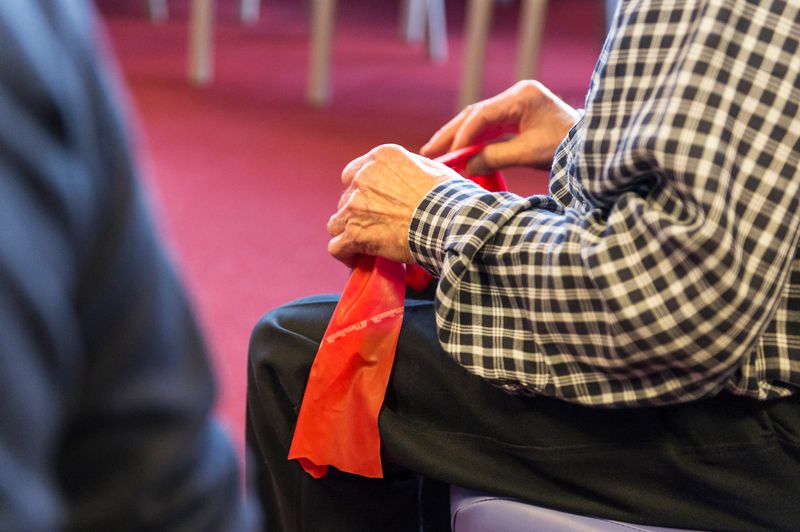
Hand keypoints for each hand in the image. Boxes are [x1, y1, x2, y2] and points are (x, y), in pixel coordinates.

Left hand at [327, 144, 458, 266]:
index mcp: (379, 158)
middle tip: (374, 226)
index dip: (361, 191)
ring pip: (337, 222)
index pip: (354, 173)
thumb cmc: (449, 198)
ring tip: (362, 245)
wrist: (449, 222)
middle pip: (346, 198)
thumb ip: (410, 168)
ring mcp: (355, 206)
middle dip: (357, 213)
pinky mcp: (355, 233)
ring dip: (348, 233)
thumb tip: (408, 176)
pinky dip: (345, 254)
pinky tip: (355, 259)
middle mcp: (362, 178)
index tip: (372, 204)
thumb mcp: (431, 169)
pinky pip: (336, 247)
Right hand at [420, 80, 579, 174]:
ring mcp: (517, 103)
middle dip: (451, 133)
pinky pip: (489, 126)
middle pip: (475, 113)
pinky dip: (473, 140)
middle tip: (428, 150)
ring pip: (479, 120)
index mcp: (523, 96)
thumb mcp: (529, 154)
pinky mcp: (518, 115)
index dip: (462, 135)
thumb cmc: (567, 147)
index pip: (483, 114)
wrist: (591, 146)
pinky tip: (458, 152)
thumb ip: (495, 157)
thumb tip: (467, 166)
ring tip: (437, 152)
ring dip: (458, 137)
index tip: (449, 154)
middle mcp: (518, 95)